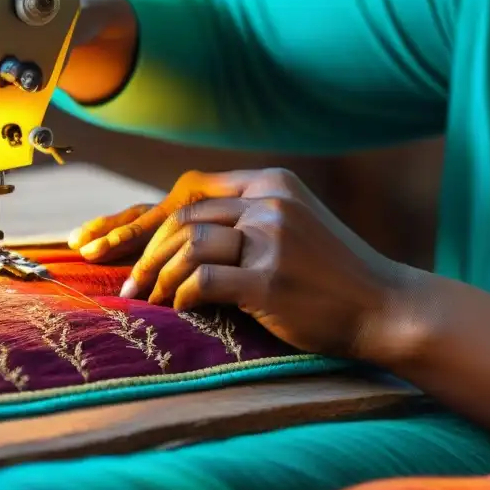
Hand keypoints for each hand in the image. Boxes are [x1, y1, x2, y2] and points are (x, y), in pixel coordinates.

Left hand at [76, 168, 420, 360]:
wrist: (386, 306)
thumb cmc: (330, 275)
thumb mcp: (291, 227)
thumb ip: (242, 219)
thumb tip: (170, 233)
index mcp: (271, 182)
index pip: (189, 189)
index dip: (141, 215)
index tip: (103, 239)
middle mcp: (270, 201)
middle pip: (182, 215)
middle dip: (141, 249)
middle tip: (125, 283)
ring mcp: (273, 238)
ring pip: (188, 243)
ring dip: (158, 275)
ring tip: (146, 298)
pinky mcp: (272, 279)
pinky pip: (203, 280)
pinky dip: (181, 294)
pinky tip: (180, 307)